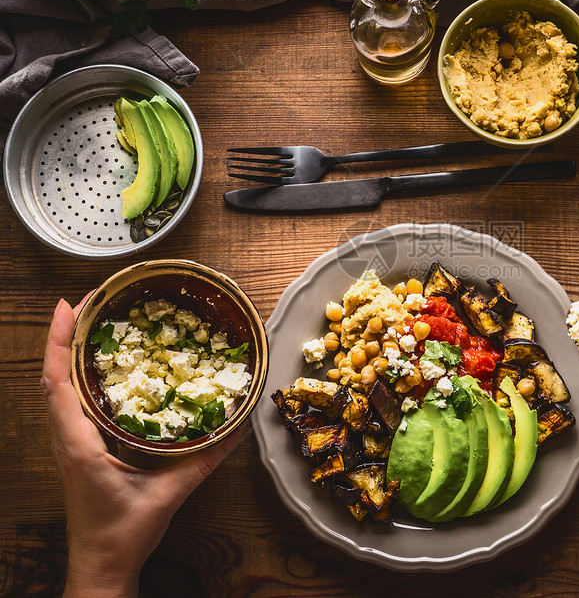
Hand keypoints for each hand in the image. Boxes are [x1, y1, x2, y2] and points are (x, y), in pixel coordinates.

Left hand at [42, 298, 243, 597]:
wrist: (100, 567)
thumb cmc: (122, 534)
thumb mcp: (167, 495)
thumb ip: (203, 461)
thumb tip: (235, 430)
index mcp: (79, 446)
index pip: (58, 384)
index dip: (60, 342)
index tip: (69, 308)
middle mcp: (67, 439)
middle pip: (52, 376)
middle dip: (63, 335)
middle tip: (86, 302)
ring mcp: (68, 444)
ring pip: (55, 388)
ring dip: (65, 352)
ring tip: (87, 323)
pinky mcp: (77, 449)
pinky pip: (67, 403)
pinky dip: (73, 375)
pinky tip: (95, 366)